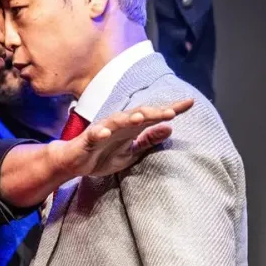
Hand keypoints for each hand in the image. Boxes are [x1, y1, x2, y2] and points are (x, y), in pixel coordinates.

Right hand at [47, 99, 193, 177]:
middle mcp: (119, 124)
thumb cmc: (103, 155)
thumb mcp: (131, 152)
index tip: (190, 103)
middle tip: (171, 112)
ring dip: (129, 118)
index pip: (153, 116)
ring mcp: (103, 130)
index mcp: (131, 127)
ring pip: (117, 121)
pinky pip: (94, 134)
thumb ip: (149, 140)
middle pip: (138, 114)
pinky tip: (106, 132)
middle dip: (154, 113)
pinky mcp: (88, 139)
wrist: (74, 162)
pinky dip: (99, 132)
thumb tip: (170, 128)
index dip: (171, 109)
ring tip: (142, 117)